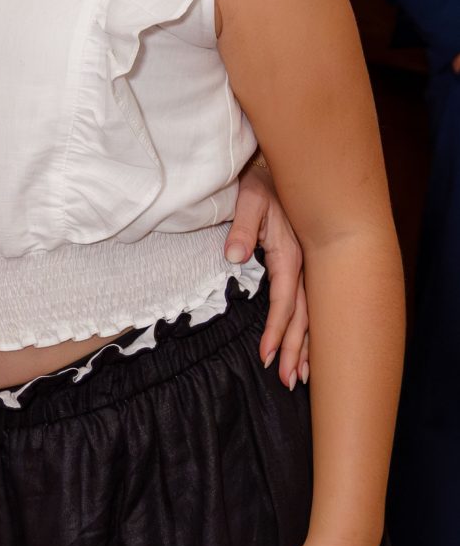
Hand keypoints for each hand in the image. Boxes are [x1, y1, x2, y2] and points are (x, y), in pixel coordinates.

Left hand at [226, 153, 309, 387]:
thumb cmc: (262, 181)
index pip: (285, 300)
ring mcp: (306, 266)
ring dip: (306, 346)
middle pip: (304, 316)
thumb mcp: (248, 197)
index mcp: (290, 252)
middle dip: (296, 350)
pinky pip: (309, 303)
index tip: (264, 355)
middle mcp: (303, 264)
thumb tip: (233, 255)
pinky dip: (308, 329)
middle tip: (287, 381)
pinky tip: (305, 349)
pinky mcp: (303, 264)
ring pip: (311, 314)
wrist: (279, 164)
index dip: (277, 330)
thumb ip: (241, 226)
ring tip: (300, 377)